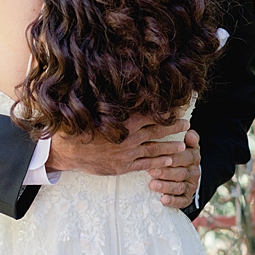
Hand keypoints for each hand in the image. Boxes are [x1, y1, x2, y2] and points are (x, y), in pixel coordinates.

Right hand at [46, 113, 188, 177]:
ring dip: (171, 147)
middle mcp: (130, 137)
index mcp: (125, 121)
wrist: (67, 151)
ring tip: (183, 145)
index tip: (178, 108)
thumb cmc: (81, 126)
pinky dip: (158, 163)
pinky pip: (145, 165)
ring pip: (155, 149)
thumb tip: (128, 87)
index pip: (152, 114)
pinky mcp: (123, 167)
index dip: (166, 111)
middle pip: (158, 130)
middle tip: (187, 124)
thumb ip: (116, 104)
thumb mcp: (97, 110)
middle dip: (174, 127)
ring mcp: (127, 153)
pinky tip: (168, 162)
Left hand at [148, 129, 200, 209]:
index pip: (186, 157)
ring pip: (179, 187)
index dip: (174, 158)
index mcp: (194, 158)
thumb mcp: (186, 145)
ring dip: (166, 186)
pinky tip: (163, 200)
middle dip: (166, 173)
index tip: (162, 158)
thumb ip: (188, 139)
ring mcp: (191, 186)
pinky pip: (181, 201)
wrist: (188, 173)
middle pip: (181, 173)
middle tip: (151, 171)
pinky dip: (172, 201)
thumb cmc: (180, 155)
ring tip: (153, 185)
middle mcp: (194, 172)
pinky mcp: (187, 198)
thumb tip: (189, 132)